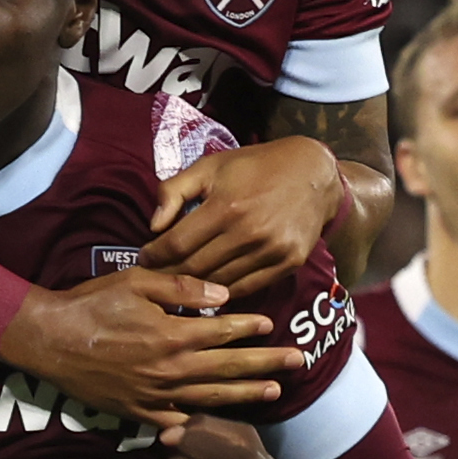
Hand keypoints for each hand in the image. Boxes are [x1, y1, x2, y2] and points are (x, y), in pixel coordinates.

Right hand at [2, 264, 287, 427]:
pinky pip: (178, 423)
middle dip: (266, 364)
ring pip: (211, 398)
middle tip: (298, 361)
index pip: (223, 332)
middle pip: (229, 369)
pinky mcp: (139, 413)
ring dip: (246, 395)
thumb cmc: (91, 304)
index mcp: (173, 335)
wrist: (49, 340)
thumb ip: (182, 287)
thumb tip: (223, 295)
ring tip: (276, 392)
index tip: (273, 324)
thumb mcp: (136, 281)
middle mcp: (171, 370)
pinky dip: (201, 425)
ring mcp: (156, 396)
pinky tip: (221, 424)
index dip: (250, 327)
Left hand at [144, 137, 348, 293]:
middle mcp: (249, 232)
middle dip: (169, 275)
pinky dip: (224, 292)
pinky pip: (247, 288)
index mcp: (225, 206)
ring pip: (219, 283)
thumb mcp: (211, 166)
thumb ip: (175, 190)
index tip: (144, 259)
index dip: (154, 256)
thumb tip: (153, 225)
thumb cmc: (255, 166)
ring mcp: (271, 251)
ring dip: (195, 288)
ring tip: (177, 287)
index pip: (177, 244)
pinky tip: (209, 290)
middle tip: (154, 278)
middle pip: (195, 268)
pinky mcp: (288, 263)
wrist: (313, 173)